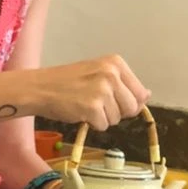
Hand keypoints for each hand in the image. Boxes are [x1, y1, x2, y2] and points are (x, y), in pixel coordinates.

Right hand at [35, 55, 149, 129]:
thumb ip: (123, 84)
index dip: (128, 103)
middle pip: (132, 107)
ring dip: (102, 118)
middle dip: (117, 112)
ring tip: (84, 105)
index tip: (112, 101)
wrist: (40, 88)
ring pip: (117, 118)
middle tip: (96, 104)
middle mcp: (112, 74)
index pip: (140, 92)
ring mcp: (103, 90)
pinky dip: (92, 124)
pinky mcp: (93, 107)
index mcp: (116, 63)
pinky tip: (79, 112)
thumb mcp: (98, 74)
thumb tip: (147, 96)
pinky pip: (103, 126)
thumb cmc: (67, 82)